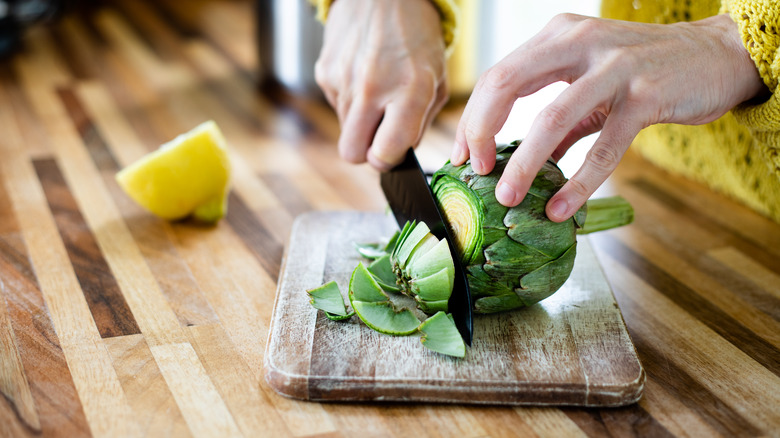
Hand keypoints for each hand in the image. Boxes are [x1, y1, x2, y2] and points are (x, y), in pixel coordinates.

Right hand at [315, 0, 447, 170]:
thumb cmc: (417, 39)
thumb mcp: (437, 81)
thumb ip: (420, 123)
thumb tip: (399, 154)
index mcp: (410, 91)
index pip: (384, 153)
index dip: (388, 160)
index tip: (393, 152)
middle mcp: (373, 86)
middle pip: (352, 154)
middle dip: (365, 153)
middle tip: (379, 136)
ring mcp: (344, 79)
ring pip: (344, 130)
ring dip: (361, 121)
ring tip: (378, 92)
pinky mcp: (325, 72)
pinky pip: (336, 105)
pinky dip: (350, 100)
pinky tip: (364, 76)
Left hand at [451, 13, 764, 220]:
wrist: (716, 56)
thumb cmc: (645, 70)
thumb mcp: (591, 84)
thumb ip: (557, 119)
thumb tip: (519, 162)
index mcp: (558, 37)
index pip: (498, 76)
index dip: (474, 119)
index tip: (463, 156)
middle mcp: (579, 42)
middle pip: (507, 85)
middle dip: (480, 133)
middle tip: (475, 173)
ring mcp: (614, 67)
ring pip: (551, 118)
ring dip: (523, 163)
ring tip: (508, 197)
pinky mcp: (646, 96)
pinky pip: (603, 147)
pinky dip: (579, 182)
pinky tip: (563, 208)